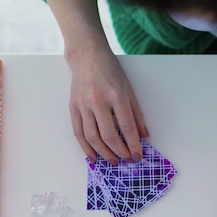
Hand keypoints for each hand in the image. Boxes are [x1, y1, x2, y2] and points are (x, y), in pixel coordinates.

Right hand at [68, 46, 147, 163]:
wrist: (87, 56)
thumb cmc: (111, 71)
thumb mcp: (129, 89)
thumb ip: (137, 114)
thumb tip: (144, 136)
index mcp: (116, 95)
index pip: (126, 126)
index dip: (133, 144)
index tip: (138, 155)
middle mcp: (98, 101)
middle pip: (108, 135)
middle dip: (120, 151)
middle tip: (127, 160)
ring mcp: (83, 104)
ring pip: (92, 137)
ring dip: (104, 153)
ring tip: (114, 161)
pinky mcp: (73, 107)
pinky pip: (78, 132)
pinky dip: (86, 148)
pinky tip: (93, 157)